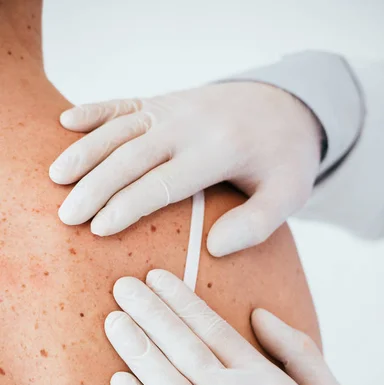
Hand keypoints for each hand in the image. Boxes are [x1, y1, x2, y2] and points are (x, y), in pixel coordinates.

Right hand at [50, 83, 321, 255]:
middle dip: (95, 187)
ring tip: (56, 178)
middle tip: (67, 217)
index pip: (162, 182)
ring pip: (120, 128)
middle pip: (131, 156)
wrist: (289, 106)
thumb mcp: (289, 194)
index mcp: (219, 150)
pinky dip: (94, 110)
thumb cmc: (284, 160)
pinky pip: (125, 101)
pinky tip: (66, 122)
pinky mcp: (167, 101)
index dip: (127, 206)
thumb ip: (256, 224)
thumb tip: (213, 247)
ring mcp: (176, 108)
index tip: (98, 229)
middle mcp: (191, 124)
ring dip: (85, 152)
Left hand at [104, 269, 383, 384]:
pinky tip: (117, 380)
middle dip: (150, 312)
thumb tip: (259, 313)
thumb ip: (295, 348)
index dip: (181, 300)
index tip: (157, 277)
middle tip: (122, 285)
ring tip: (112, 319)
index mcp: (263, 379)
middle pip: (181, 346)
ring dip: (135, 347)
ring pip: (163, 381)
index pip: (212, 328)